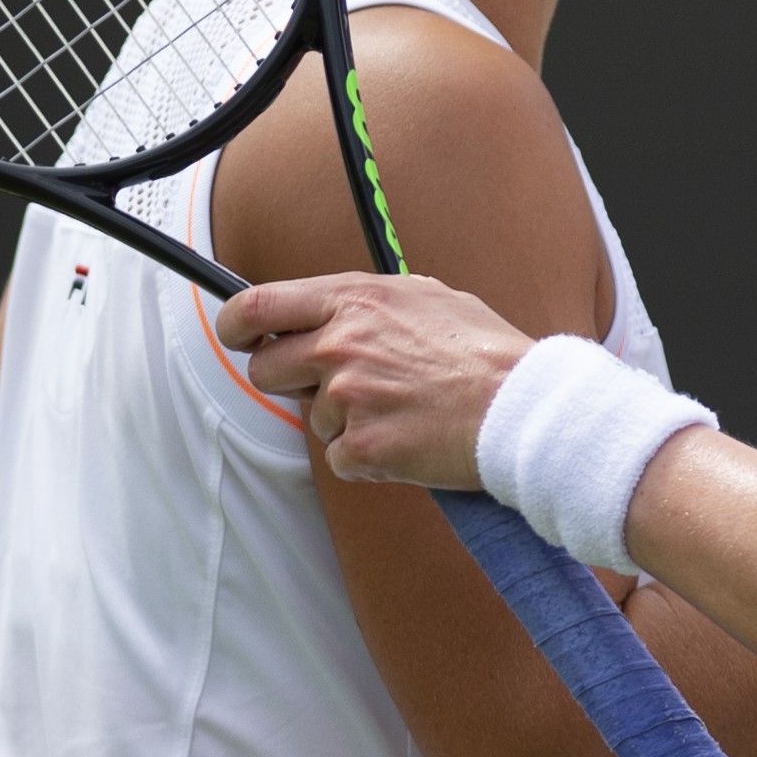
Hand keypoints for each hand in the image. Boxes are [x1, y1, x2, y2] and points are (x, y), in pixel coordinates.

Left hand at [217, 271, 530, 485]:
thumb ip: (370, 302)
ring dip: (344, 422)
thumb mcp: (427, 298)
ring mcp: (347, 398)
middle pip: (266, 370)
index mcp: (353, 300)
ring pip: (312, 419)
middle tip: (333, 388)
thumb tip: (335, 307)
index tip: (236, 335)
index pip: (259, 305)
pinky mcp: (361, 447)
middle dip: (289, 382)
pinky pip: (340, 458)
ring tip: (401, 412)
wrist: (520, 409)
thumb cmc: (485, 353)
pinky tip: (407, 442)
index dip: (236, 323)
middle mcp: (340, 344)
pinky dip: (367, 458)